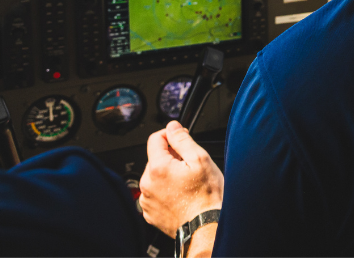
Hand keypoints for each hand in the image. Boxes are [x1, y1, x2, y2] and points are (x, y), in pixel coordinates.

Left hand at [139, 121, 223, 237]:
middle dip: (171, 158)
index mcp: (158, 168)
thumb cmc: (206, 196)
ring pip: (155, 177)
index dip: (170, 135)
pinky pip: (155, 194)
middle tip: (190, 167)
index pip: (155, 139)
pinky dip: (166, 191)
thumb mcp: (200, 159)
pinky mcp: (150, 213)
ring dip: (168, 175)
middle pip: (156, 158)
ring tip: (187, 184)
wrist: (205, 226)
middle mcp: (147, 184)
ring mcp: (147, 200)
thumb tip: (172, 126)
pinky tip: (181, 196)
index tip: (181, 139)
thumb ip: (182, 139)